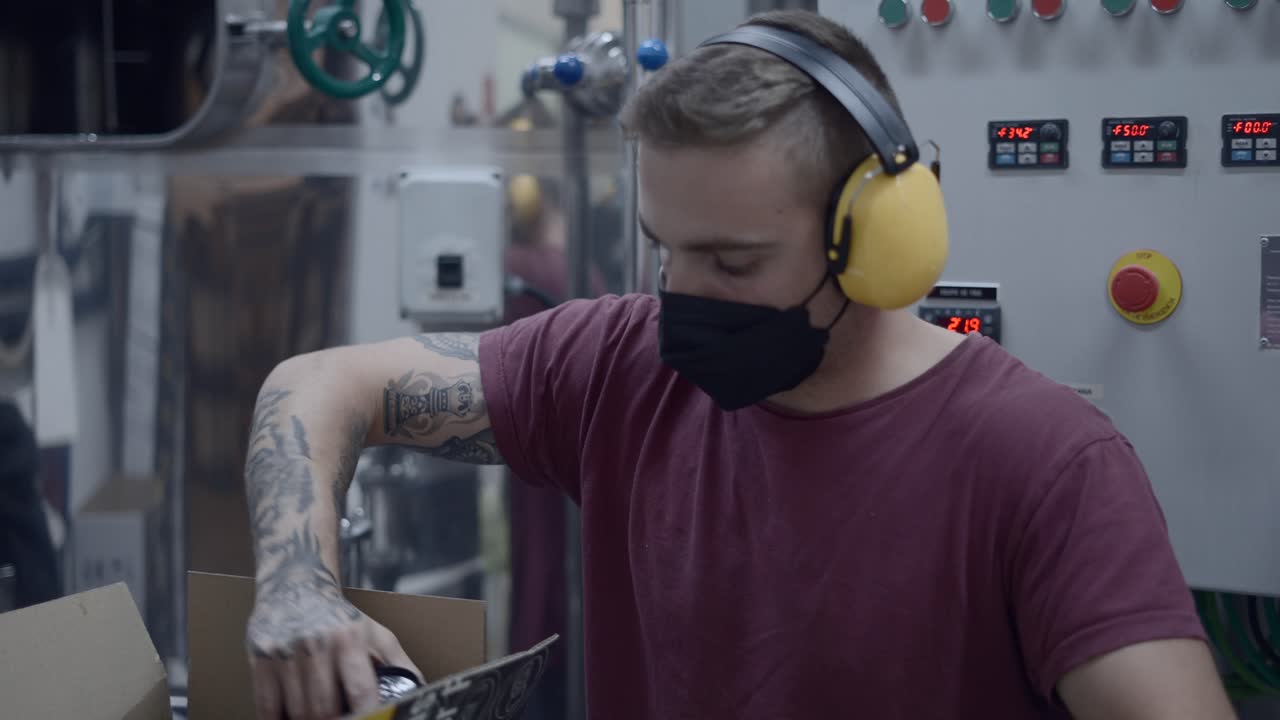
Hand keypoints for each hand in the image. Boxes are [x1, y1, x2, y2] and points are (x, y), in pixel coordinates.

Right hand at [246, 583, 420, 719]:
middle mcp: (316, 645)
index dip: (365, 715)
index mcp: (349, 639)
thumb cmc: (341, 618)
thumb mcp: (377, 634)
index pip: (360, 692)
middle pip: (324, 709)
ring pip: (297, 711)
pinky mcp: (259, 660)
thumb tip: (420, 695)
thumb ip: (399, 666)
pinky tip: (291, 718)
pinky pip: (266, 707)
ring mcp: (284, 654)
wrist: (296, 586)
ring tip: (320, 717)